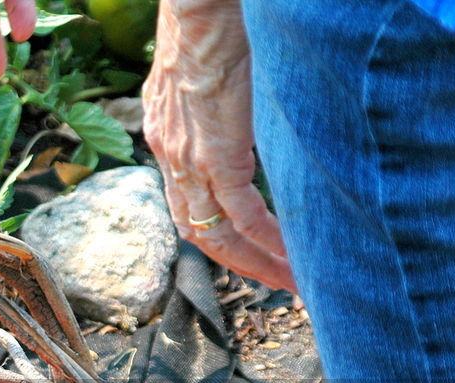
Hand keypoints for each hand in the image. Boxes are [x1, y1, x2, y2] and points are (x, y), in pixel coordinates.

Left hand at [142, 0, 294, 289]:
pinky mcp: (215, 154)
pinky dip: (265, 240)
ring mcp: (188, 159)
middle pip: (197, 231)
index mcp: (164, 139)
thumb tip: (233, 117)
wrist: (200, 7)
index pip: (185, 204)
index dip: (213, 235)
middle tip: (274, 282)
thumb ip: (210, 107)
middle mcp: (169, 155)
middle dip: (236, 263)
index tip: (245, 254)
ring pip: (216, 232)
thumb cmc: (209, 27)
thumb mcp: (201, 78)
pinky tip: (289, 254)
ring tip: (289, 279)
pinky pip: (240, 213)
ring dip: (253, 262)